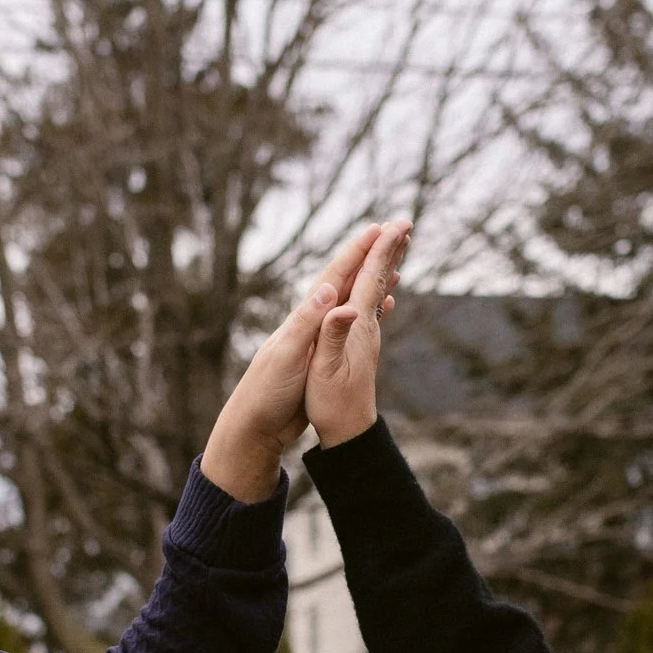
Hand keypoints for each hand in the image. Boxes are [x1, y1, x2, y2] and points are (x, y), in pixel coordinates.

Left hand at [199, 222, 393, 500]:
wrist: (256, 424)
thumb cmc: (268, 390)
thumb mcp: (288, 354)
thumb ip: (308, 323)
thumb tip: (329, 288)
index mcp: (305, 317)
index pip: (336, 275)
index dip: (358, 251)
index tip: (380, 228)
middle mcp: (313, 320)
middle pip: (348, 279)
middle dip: (371, 255)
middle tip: (395, 231)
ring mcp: (319, 336)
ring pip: (353, 298)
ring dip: (373, 279)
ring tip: (395, 263)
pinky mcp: (324, 354)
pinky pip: (354, 323)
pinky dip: (371, 309)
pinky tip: (381, 306)